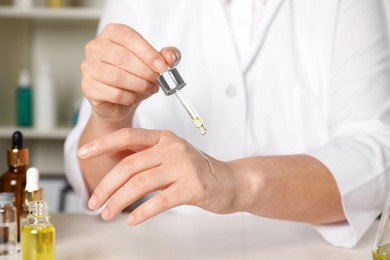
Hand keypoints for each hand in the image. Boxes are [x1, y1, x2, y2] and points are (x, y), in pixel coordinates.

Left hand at [77, 128, 239, 224]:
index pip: (128, 136)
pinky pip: (160, 201)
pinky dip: (142, 212)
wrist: (229, 181)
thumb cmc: (195, 169)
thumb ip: (145, 155)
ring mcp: (183, 167)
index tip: (83, 153)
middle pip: (129, 165)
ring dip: (118, 201)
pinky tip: (132, 220)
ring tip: (107, 213)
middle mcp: (172, 148)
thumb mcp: (170, 154)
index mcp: (163, 138)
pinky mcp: (192, 187)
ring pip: (140, 183)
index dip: (103, 144)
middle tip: (94, 202)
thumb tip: (112, 161)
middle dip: (106, 186)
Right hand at [81, 23, 180, 124]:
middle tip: (157, 79)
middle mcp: (96, 47)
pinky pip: (112, 93)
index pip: (128, 37)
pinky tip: (134, 96)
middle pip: (122, 56)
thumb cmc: (134, 78)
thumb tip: (170, 56)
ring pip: (116, 76)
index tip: (161, 65)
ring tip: (148, 88)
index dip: (147, 52)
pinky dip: (128, 97)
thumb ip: (166, 56)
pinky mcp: (88, 87)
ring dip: (138, 85)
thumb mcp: (154, 64)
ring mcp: (89, 67)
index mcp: (112, 34)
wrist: (119, 103)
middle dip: (145, 71)